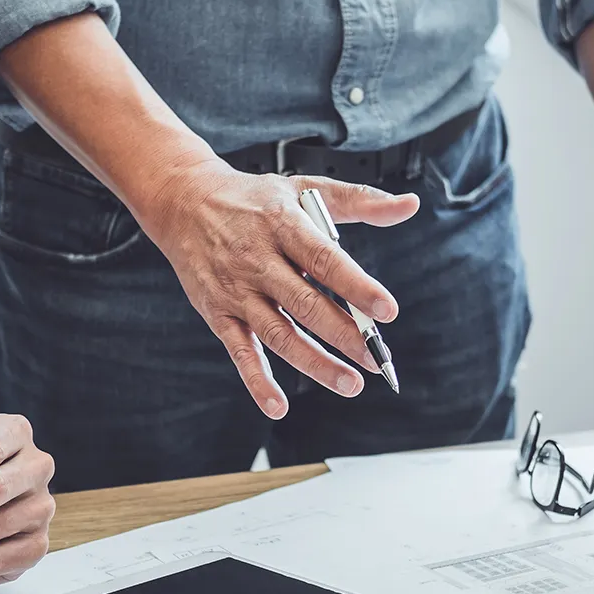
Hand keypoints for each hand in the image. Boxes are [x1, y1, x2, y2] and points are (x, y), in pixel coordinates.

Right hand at [146, 158, 419, 416]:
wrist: (183, 202)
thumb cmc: (254, 199)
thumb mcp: (305, 187)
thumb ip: (360, 200)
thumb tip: (409, 206)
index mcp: (284, 225)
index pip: (325, 260)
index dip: (356, 286)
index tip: (387, 310)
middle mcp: (258, 260)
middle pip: (306, 304)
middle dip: (344, 334)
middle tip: (375, 358)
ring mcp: (237, 290)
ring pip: (278, 333)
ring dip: (314, 363)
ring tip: (349, 383)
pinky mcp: (219, 314)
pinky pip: (239, 352)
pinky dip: (256, 381)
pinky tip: (278, 406)